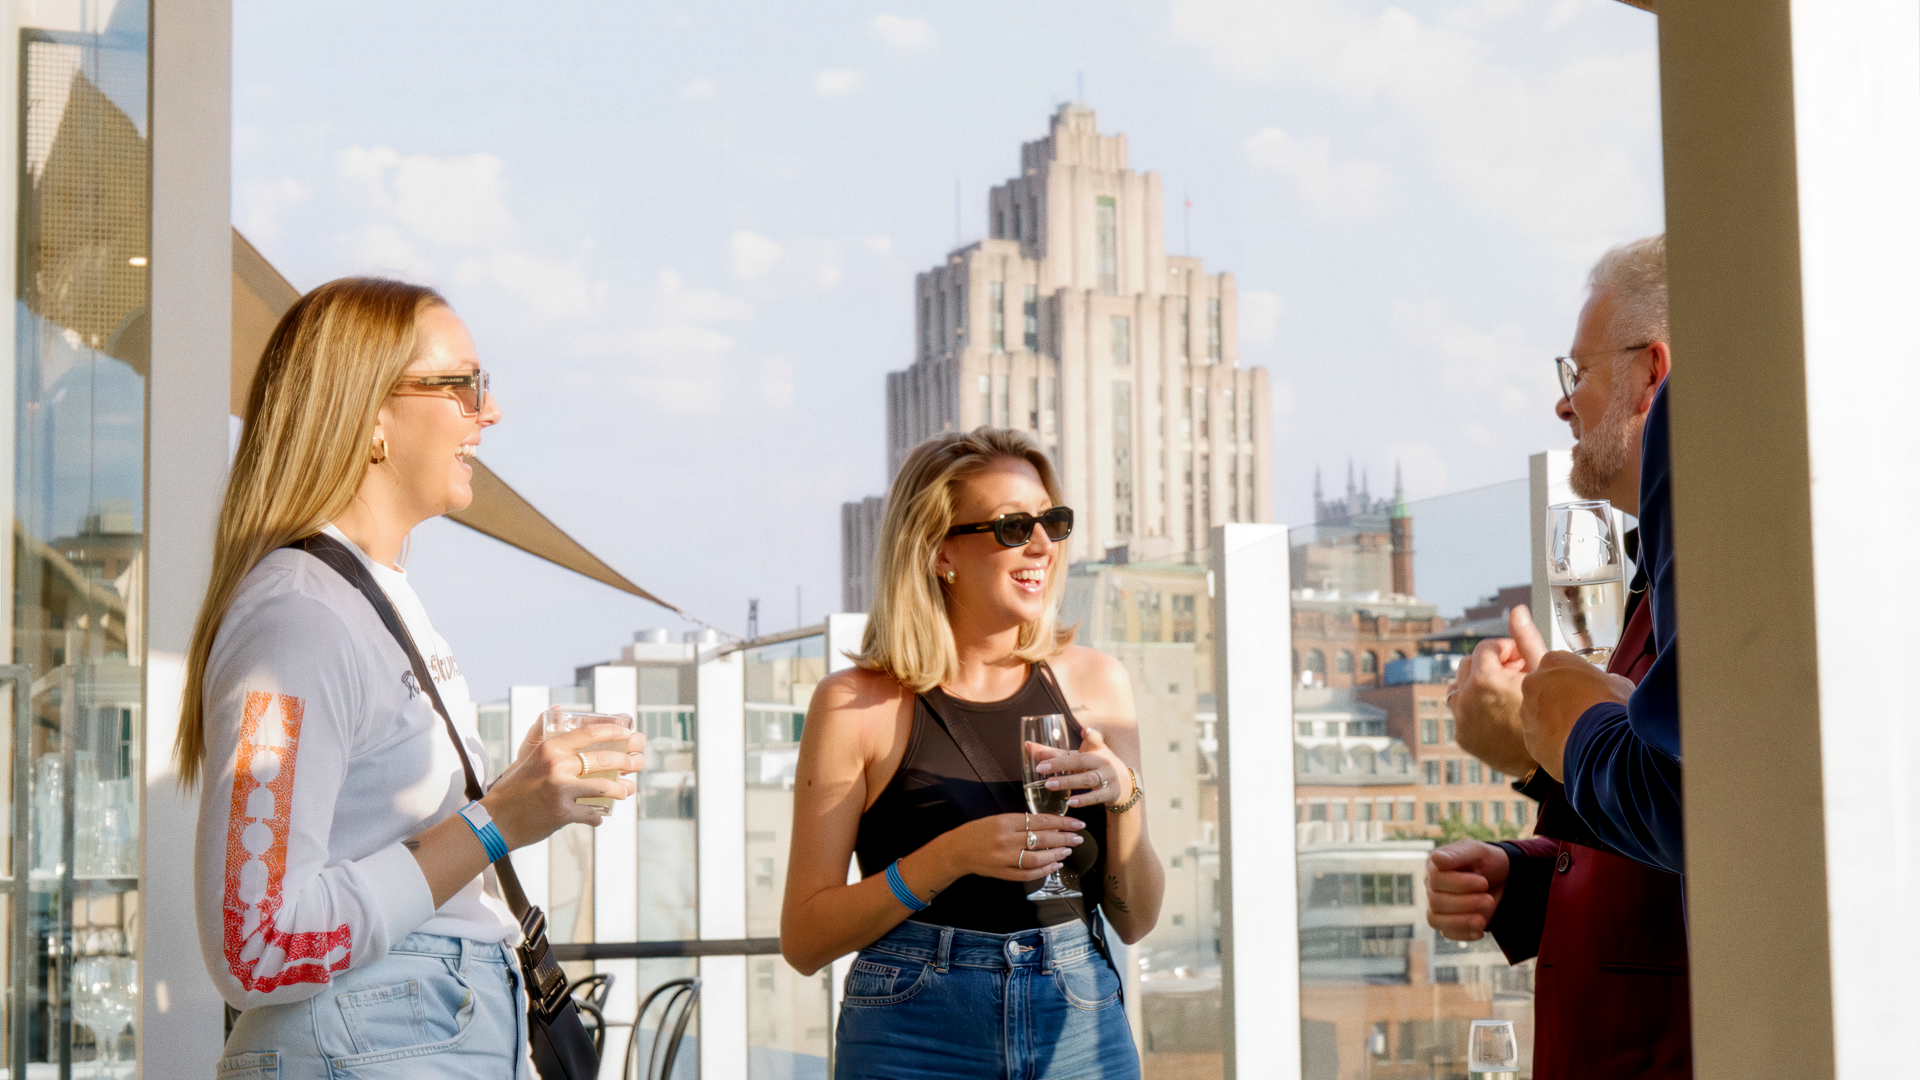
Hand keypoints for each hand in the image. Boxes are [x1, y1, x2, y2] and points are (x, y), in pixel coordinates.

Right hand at [480, 722, 646, 848]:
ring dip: (621, 789)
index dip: (614, 732)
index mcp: (549, 749)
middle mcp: (556, 766)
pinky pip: (592, 813)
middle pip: (603, 759)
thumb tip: (557, 708)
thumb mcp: (526, 756)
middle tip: (638, 762)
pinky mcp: (563, 813)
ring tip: (627, 790)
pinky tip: (600, 814)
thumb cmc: (512, 788)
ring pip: (604, 787)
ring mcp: (560, 790)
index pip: (589, 733)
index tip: (630, 733)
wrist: (494, 821)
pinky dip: (598, 815)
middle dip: (627, 760)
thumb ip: (540, 732)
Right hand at [933, 812, 1084, 881]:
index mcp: (1006, 822)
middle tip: (1079, 837)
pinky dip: (1044, 870)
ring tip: (1068, 851)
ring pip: (1037, 858)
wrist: (957, 850)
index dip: (1062, 822)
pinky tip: (1054, 864)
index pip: (1040, 821)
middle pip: (1042, 839)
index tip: (1077, 822)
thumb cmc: (978, 831)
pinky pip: (1028, 874)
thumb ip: (1021, 821)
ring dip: (1056, 854)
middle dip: (1064, 838)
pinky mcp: (1003, 873)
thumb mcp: (998, 818)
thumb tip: (1049, 824)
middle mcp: (1006, 840)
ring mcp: (1005, 859)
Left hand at [1032, 727, 1133, 808]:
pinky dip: (1084, 800)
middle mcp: (1102, 762)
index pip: (1076, 748)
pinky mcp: (1111, 793)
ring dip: (1067, 782)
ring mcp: (1108, 778)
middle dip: (1059, 763)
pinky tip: (1070, 802)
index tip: (1044, 750)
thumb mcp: (1086, 756)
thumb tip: (1029, 745)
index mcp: (1094, 751)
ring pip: (1087, 779)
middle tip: (1039, 769)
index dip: (1061, 748)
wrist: (1126, 784)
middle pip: (1080, 761)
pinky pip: (1096, 796)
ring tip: (1049, 785)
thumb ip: (1060, 752)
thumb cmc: (1100, 766)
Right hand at [1426, 841, 1509, 940]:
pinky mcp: (1447, 923)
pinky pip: (1447, 933)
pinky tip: (1480, 931)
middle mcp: (1431, 887)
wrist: (1501, 878)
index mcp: (1434, 866)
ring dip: (1462, 921)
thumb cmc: (1486, 861)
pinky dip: (1464, 934)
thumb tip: (1436, 859)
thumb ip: (1457, 855)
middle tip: (1489, 899)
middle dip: (1466, 903)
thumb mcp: (1476, 851)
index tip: (1484, 883)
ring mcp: (1436, 906)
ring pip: (1436, 920)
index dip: (1460, 884)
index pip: (1436, 880)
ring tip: (1483, 919)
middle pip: (1436, 902)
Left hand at [1447, 606, 1546, 777]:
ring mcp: (1461, 720)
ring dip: (1478, 683)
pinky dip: (1474, 705)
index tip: (1520, 655)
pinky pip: (1461, 711)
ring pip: (1459, 688)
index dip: (1504, 648)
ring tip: (1504, 689)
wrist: (1553, 760)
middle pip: (1468, 666)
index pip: (1484, 648)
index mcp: (1484, 680)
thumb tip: (1517, 611)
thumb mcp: (1543, 672)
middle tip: (1515, 671)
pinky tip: (1499, 709)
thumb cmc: (1554, 712)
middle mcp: (1466, 700)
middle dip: (1490, 663)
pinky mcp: (1463, 737)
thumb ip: (1526, 639)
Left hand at [1520, 653, 1633, 780]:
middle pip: (1545, 689)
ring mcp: (1527, 711)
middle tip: (1583, 713)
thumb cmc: (1611, 708)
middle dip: (1560, 700)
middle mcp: (1533, 682)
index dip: (1577, 680)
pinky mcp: (1528, 738)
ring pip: (1539, 715)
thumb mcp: (1619, 684)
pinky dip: (1552, 742)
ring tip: (1579, 733)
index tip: (1589, 692)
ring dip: (1554, 722)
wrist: (1602, 745)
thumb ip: (1605, 680)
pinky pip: (1540, 738)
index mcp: (1554, 661)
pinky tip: (1572, 747)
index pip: (1561, 666)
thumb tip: (1605, 685)